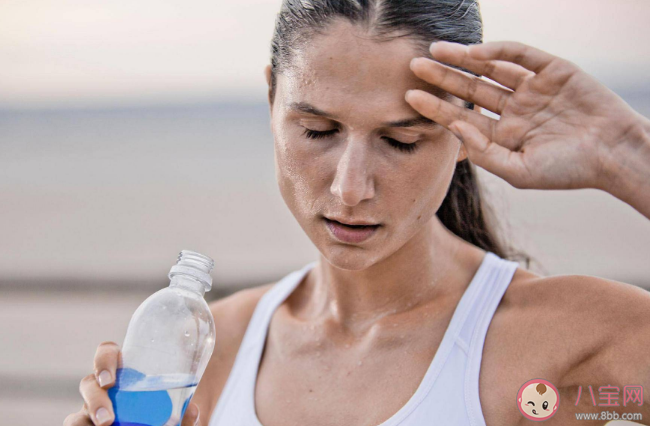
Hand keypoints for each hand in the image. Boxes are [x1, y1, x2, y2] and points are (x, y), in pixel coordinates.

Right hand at [63, 341, 201, 425]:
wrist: (162, 422)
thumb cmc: (167, 411)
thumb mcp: (178, 409)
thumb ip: (186, 412)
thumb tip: (193, 411)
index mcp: (123, 373)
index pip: (107, 353)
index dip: (104, 360)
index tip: (110, 380)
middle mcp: (103, 391)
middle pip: (87, 385)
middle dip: (93, 402)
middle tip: (107, 420)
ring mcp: (92, 412)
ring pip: (75, 417)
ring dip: (80, 424)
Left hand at [405, 40, 647, 193]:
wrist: (613, 155)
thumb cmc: (567, 170)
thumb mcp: (518, 171)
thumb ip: (484, 152)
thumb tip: (454, 127)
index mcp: (503, 135)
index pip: (461, 118)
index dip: (435, 108)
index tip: (408, 98)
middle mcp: (513, 109)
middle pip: (470, 90)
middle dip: (442, 78)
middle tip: (413, 67)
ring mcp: (531, 88)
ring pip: (490, 69)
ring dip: (463, 59)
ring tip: (435, 51)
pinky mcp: (551, 70)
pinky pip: (519, 55)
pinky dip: (497, 51)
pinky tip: (473, 52)